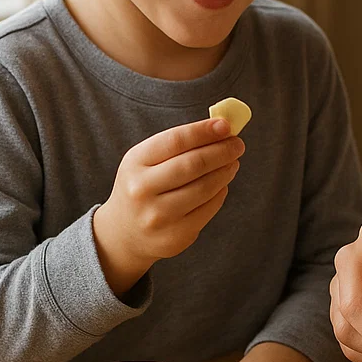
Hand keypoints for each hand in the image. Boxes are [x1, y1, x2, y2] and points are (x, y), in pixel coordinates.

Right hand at [93, 117, 243, 294]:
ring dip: (225, 171)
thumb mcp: (146, 160)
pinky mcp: (175, 236)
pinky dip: (220, 192)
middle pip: (193, 164)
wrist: (123, 234)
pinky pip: (208, 208)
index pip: (176, 141)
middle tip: (237, 144)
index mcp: (135, 163)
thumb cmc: (143, 186)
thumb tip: (221, 128)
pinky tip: (222, 184)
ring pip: (205, 187)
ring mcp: (158, 216)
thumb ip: (179, 144)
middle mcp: (142, 189)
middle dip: (222, 151)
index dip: (204, 131)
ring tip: (233, 162)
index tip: (225, 125)